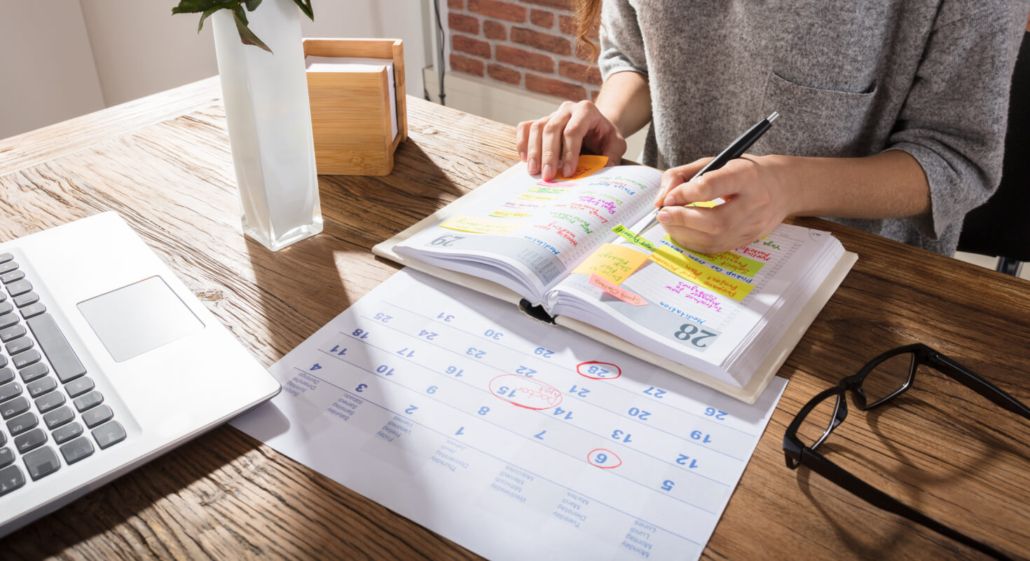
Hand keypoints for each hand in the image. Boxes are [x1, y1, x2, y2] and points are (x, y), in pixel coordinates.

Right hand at [516, 100, 626, 180]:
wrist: (597, 128)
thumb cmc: (605, 137)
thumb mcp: (616, 144)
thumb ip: (612, 156)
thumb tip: (603, 171)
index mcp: (586, 111)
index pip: (573, 131)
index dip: (569, 152)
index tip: (568, 172)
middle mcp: (567, 109)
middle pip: (551, 128)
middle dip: (548, 155)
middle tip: (548, 176)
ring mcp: (551, 114)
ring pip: (536, 128)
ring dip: (534, 151)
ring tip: (534, 172)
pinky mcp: (540, 121)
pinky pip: (525, 127)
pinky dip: (522, 143)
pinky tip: (525, 160)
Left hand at [654, 155, 793, 253]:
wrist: (783, 187)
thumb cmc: (744, 172)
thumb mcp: (715, 161)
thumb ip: (683, 175)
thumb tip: (661, 199)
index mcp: (747, 176)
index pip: (713, 186)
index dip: (685, 193)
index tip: (668, 197)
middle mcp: (754, 203)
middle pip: (715, 221)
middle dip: (682, 219)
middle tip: (662, 214)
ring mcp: (753, 225)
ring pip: (714, 238)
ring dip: (683, 233)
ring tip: (669, 222)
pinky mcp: (748, 240)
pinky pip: (716, 248)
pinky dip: (693, 241)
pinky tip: (683, 231)